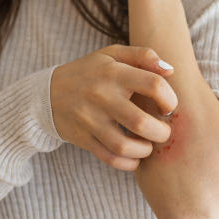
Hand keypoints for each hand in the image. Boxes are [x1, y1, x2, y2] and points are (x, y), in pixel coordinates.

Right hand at [49, 44, 178, 170]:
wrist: (48, 93)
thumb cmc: (91, 73)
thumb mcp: (113, 55)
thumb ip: (144, 56)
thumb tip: (170, 70)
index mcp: (114, 72)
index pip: (153, 85)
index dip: (170, 99)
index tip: (168, 107)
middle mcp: (102, 96)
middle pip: (141, 122)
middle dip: (161, 132)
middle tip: (163, 131)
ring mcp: (90, 119)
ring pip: (124, 146)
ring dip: (145, 151)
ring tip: (148, 145)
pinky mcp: (83, 138)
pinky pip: (110, 158)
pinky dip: (128, 163)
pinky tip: (135, 157)